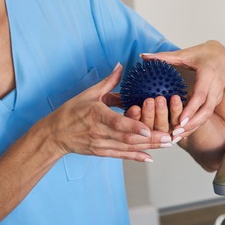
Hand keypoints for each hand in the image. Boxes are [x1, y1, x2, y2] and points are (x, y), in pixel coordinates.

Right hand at [46, 63, 172, 162]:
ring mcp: (101, 144)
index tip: (149, 128)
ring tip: (167, 144)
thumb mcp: (88, 93)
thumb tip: (121, 66)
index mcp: (96, 115)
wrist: (54, 134)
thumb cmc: (71, 111)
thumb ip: (108, 82)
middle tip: (170, 137)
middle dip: (150, 139)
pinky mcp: (101, 152)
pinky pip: (121, 156)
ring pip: (128, 148)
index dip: (134, 127)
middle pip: (128, 139)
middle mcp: (99, 132)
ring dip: (149, 147)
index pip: (117, 123)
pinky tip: (150, 158)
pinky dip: (135, 157)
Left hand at [141, 40, 224, 137]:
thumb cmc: (202, 53)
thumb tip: (143, 56)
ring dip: (194, 127)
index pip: (200, 95)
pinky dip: (196, 123)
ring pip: (208, 115)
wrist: (221, 54)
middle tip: (175, 132)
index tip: (180, 120)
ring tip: (177, 135)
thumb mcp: (184, 53)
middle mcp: (216, 86)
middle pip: (206, 110)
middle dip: (192, 124)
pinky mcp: (216, 99)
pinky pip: (207, 114)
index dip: (190, 109)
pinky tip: (183, 131)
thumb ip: (163, 57)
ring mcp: (218, 94)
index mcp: (208, 74)